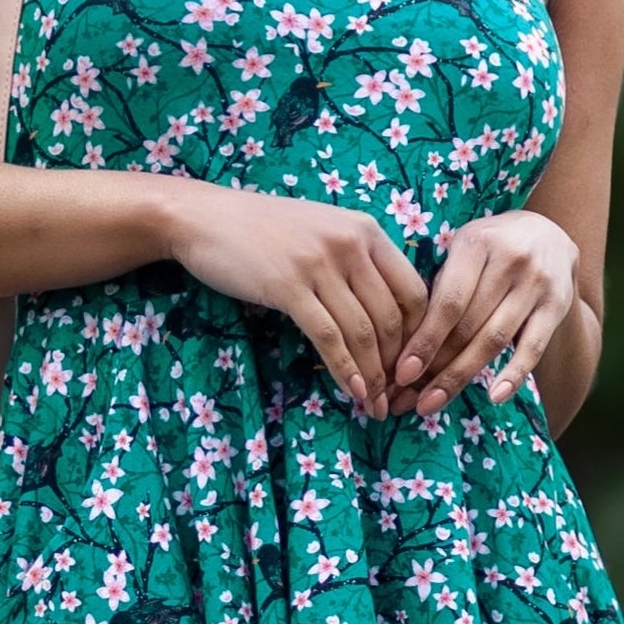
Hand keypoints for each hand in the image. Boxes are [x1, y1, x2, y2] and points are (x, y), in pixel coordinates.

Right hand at [160, 180, 429, 416]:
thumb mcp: (324, 233)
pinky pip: (329, 337)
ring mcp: (319, 264)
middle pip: (391, 317)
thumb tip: (387, 317)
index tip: (410, 365)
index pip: (413, 290)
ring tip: (377, 405)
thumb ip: (357, 263)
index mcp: (367, 231)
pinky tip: (355, 392)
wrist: (205, 218)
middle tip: (397, 396)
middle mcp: (350, 244)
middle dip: (398, 365)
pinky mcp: (289, 287)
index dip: (418, 335)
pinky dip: (346, 370)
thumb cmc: (264, 230)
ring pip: (362, 332)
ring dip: (374, 375)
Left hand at [396, 210, 578, 416]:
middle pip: (468, 326)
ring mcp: (537, 283)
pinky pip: (533, 348)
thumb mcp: (463, 249)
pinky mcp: (558, 305)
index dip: (424, 341)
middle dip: (435, 367)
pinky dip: (513, 375)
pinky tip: (494, 397)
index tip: (402, 373)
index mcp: (476, 243)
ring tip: (433, 403)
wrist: (549, 233)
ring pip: (494, 340)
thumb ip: (440, 285)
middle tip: (409, 399)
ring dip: (461, 376)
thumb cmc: (489, 248)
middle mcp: (510, 260)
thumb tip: (405, 345)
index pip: (447, 302)